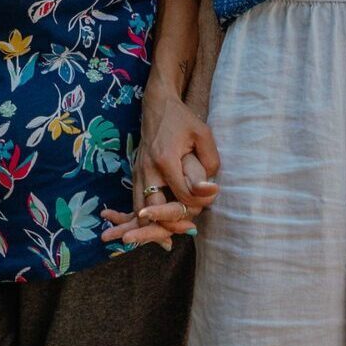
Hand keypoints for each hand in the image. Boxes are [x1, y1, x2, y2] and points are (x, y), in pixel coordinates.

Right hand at [101, 91, 219, 248]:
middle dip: (170, 224)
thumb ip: (209, 162)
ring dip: (153, 225)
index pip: (181, 195)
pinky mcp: (136, 173)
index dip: (197, 204)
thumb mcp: (203, 134)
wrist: (157, 105)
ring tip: (167, 241)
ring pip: (139, 209)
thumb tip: (210, 190)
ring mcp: (138, 171)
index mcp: (164, 159)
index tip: (208, 200)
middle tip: (188, 231)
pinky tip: (152, 230)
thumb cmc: (182, 120)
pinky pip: (136, 201)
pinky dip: (143, 217)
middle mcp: (147, 169)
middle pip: (153, 209)